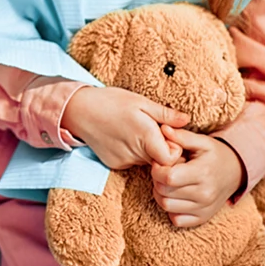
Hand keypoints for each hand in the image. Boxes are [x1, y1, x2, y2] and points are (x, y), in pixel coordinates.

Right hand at [60, 86, 188, 169]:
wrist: (78, 110)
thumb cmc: (111, 101)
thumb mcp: (141, 102)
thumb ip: (165, 115)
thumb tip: (187, 120)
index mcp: (145, 137)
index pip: (172, 159)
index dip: (175, 149)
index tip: (168, 134)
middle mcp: (135, 154)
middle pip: (160, 161)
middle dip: (162, 148)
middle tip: (154, 130)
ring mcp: (123, 161)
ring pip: (147, 161)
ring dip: (148, 150)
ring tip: (136, 132)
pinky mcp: (114, 164)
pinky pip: (133, 162)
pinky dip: (133, 152)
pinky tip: (124, 138)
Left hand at [150, 126, 244, 227]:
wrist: (236, 173)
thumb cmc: (215, 155)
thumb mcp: (202, 142)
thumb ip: (181, 136)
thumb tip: (163, 129)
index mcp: (203, 173)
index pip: (168, 177)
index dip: (158, 169)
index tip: (161, 163)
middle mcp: (205, 194)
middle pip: (163, 191)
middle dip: (157, 180)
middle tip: (164, 172)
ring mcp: (204, 208)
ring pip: (166, 205)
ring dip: (161, 194)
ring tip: (169, 183)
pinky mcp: (202, 218)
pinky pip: (176, 219)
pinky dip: (171, 209)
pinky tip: (176, 196)